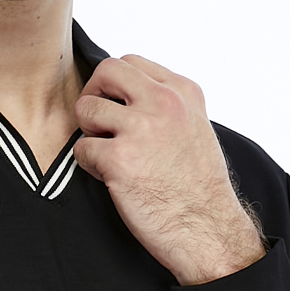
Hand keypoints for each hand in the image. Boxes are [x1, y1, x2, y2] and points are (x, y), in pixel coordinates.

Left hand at [73, 55, 264, 284]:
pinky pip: (82, 149)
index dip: (113, 84)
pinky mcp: (118, 159)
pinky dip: (89, 165)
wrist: (207, 229)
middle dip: (93, 95)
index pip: (131, 62)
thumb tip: (133, 93)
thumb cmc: (200, 188)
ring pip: (86, 109)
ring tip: (108, 155)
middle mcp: (163, 102)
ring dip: (89, 133)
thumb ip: (169, 106)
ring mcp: (140, 129)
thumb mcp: (196, 128)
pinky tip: (111, 179)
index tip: (115, 106)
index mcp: (183, 92)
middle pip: (105, 72)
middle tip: (98, 123)